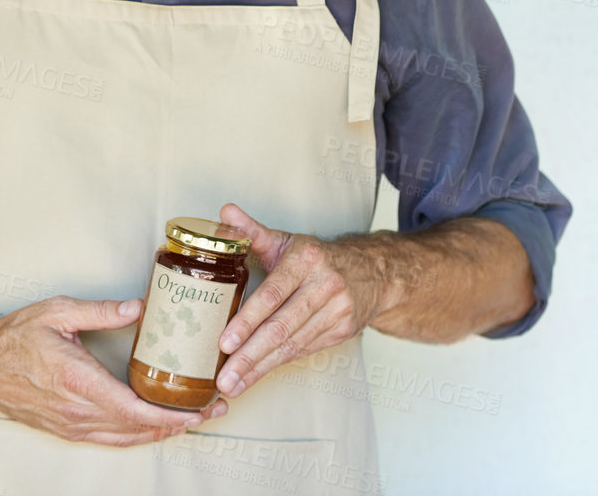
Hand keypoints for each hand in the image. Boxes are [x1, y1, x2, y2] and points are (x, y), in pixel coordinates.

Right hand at [0, 295, 228, 446]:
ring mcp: (70, 424)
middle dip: (178, 423)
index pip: (134, 409)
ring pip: (125, 438)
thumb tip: (139, 307)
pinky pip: (108, 439)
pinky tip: (153, 428)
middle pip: (137, 428)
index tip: (198, 410)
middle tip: (211, 410)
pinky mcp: (65, 429)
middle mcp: (76, 411)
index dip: (169, 415)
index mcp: (79, 381)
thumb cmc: (14, 338)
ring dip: (160, 432)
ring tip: (192, 420)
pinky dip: (136, 436)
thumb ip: (101, 312)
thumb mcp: (58, 313)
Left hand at [213, 204, 385, 398]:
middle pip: (281, 327)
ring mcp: (337, 310)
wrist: (373, 271)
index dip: (247, 320)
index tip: (225, 342)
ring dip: (260, 368)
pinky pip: (304, 350)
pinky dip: (278, 364)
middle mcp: (324, 285)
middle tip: (225, 376)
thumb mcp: (287, 240)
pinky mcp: (343, 330)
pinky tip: (258, 374)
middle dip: (250, 355)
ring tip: (235, 384)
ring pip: (292, 344)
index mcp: (306, 259)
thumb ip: (252, 231)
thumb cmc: (319, 257)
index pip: (272, 294)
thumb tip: (225, 213)